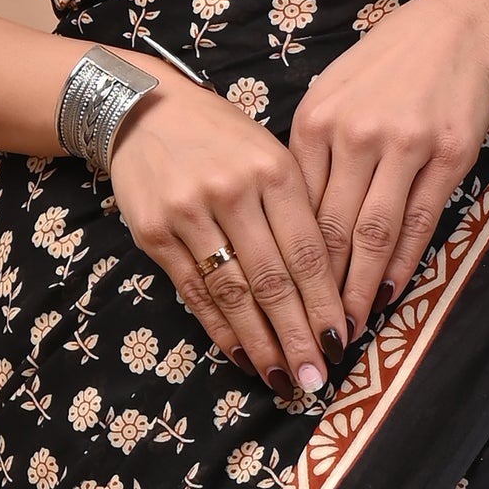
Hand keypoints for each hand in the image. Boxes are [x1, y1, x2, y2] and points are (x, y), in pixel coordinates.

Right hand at [107, 64, 347, 396]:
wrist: (146, 110)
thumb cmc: (224, 137)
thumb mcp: (270, 155)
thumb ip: (296, 211)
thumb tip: (329, 286)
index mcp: (274, 169)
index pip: (308, 250)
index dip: (325, 302)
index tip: (341, 341)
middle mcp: (233, 191)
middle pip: (273, 279)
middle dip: (297, 335)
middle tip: (316, 378)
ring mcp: (190, 213)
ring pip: (233, 293)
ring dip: (260, 343)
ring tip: (283, 377)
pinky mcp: (155, 233)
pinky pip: (195, 292)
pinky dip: (219, 328)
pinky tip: (241, 354)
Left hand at [288, 0, 488, 334]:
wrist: (454, 29)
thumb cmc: (385, 66)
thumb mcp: (332, 94)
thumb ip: (310, 152)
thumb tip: (290, 220)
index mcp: (314, 121)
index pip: (294, 208)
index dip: (286, 263)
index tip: (279, 302)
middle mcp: (353, 134)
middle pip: (329, 229)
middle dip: (318, 291)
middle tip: (309, 334)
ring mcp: (402, 145)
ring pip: (372, 233)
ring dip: (358, 289)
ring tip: (347, 329)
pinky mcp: (446, 156)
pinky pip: (419, 221)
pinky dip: (401, 262)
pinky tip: (388, 291)